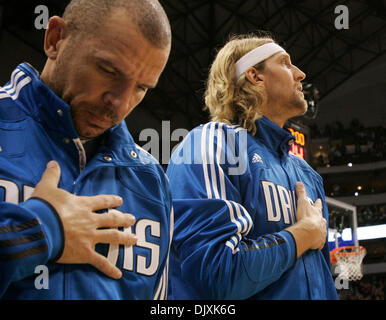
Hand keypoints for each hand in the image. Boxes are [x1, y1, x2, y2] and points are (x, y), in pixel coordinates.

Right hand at [32, 160, 136, 278]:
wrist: (40, 228)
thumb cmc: (44, 207)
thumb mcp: (47, 187)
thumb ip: (52, 175)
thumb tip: (53, 162)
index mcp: (84, 205)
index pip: (102, 201)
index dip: (112, 201)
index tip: (120, 201)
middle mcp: (91, 220)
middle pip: (112, 219)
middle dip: (123, 219)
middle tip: (132, 219)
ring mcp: (90, 237)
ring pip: (113, 237)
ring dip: (124, 239)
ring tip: (134, 239)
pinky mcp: (85, 253)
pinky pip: (100, 262)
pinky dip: (109, 269)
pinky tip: (118, 274)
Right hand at [294, 182, 326, 250]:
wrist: (309, 233)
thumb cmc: (306, 218)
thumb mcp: (302, 202)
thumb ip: (301, 192)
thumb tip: (299, 183)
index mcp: (317, 213)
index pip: (318, 206)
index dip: (317, 203)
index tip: (319, 200)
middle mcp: (321, 222)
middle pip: (321, 218)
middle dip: (320, 217)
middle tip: (319, 216)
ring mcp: (321, 232)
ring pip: (322, 230)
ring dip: (319, 229)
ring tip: (317, 230)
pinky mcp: (319, 242)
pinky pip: (319, 242)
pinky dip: (317, 242)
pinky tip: (315, 244)